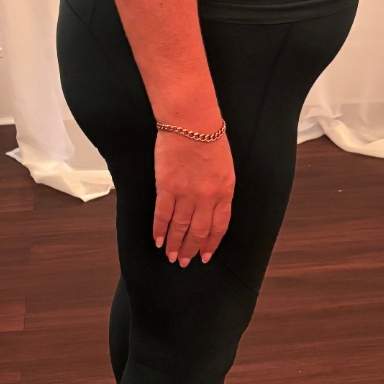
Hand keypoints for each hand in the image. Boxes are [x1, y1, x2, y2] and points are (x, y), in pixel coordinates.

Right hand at [152, 130, 234, 266]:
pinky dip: (159, 230)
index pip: (219, 226)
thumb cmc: (210, 138)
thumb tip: (212, 209)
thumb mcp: (226, 167)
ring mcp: (186, 193)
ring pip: (180, 227)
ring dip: (174, 244)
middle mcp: (207, 197)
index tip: (205, 256)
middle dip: (191, 249)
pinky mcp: (166, 187)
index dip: (211, 243)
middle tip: (184, 261)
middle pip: (199, 231)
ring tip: (170, 256)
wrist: (192, 122)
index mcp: (225, 192)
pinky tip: (157, 240)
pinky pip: (163, 215)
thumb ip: (221, 189)